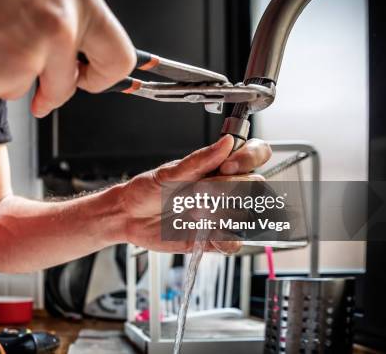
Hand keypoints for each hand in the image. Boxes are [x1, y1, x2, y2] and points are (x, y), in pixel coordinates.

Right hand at [0, 0, 134, 114]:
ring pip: (25, 86)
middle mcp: (58, 30)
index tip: (86, 77)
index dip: (101, 75)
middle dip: (56, 89)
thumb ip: (64, 7)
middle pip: (70, 86)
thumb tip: (76, 38)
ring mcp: (25, 59)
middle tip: (35, 81)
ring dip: (5, 71)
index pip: (119, 57)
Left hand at [118, 135, 271, 253]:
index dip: (250, 159)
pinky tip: (208, 232)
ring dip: (223, 214)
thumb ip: (200, 160)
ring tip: (195, 212)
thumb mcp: (170, 172)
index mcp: (219, 167)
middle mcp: (226, 189)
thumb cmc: (147, 190)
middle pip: (257, 185)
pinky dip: (226, 240)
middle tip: (201, 192)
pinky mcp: (214, 238)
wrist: (129, 216)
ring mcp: (222, 214)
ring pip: (248, 214)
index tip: (228, 166)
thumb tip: (226, 143)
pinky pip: (235, 243)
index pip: (255, 154)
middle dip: (231, 189)